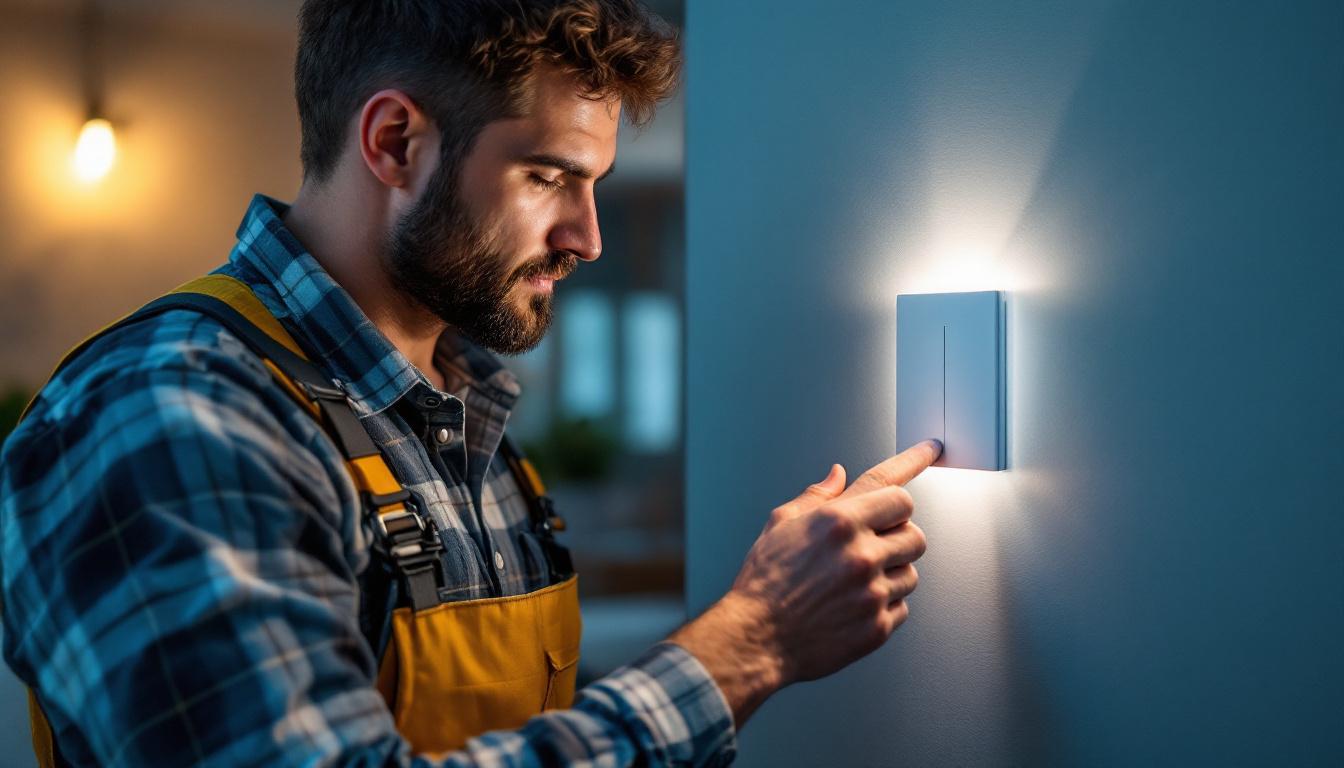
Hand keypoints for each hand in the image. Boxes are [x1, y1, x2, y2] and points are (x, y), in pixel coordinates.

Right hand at [668, 439, 941, 725]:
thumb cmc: (764, 583)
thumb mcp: (780, 526)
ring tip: (854, 581)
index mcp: (837, 523)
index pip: (890, 485)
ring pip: (912, 572)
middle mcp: (860, 554)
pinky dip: (884, 605)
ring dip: (891, 573)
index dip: (914, 462)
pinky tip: (853, 605)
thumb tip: (838, 476)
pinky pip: (902, 607)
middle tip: (871, 545)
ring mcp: (872, 592)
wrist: (756, 638)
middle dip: (897, 535)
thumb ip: (816, 498)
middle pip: (914, 532)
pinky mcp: (878, 626)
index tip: (931, 448)